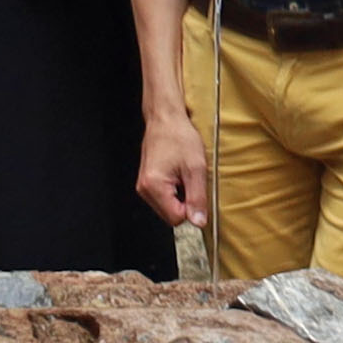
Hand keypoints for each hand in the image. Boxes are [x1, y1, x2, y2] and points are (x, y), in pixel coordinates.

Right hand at [136, 108, 212, 229]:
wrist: (166, 120)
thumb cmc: (179, 137)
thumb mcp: (196, 168)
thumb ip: (197, 198)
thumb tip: (198, 222)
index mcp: (154, 187)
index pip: (176, 218)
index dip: (191, 208)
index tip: (198, 193)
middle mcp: (145, 189)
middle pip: (171, 215)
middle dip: (185, 202)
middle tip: (190, 180)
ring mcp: (144, 186)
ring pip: (168, 207)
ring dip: (181, 196)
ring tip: (184, 174)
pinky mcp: (148, 183)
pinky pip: (165, 197)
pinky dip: (176, 190)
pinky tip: (179, 174)